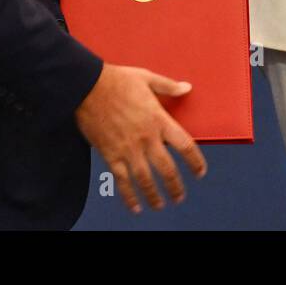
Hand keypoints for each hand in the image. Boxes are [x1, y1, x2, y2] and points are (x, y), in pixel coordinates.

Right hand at [74, 63, 207, 213]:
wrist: (85, 85)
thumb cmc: (117, 79)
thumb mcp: (146, 78)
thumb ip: (168, 86)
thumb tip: (187, 88)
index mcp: (158, 119)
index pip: (185, 146)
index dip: (195, 162)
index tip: (200, 172)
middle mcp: (146, 138)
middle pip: (167, 170)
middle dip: (175, 187)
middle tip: (179, 197)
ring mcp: (127, 148)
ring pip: (145, 180)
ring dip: (154, 196)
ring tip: (160, 205)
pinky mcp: (109, 154)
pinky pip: (121, 180)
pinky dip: (128, 196)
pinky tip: (135, 207)